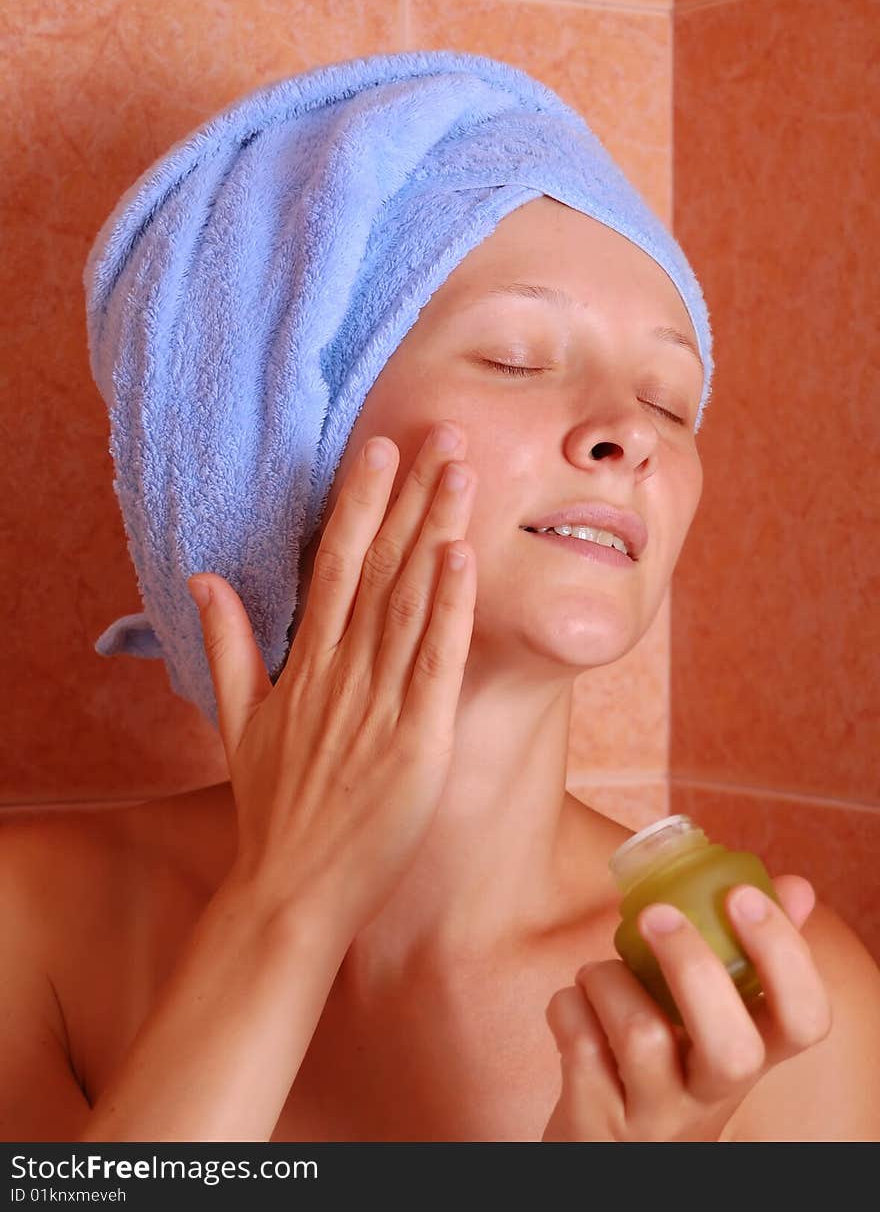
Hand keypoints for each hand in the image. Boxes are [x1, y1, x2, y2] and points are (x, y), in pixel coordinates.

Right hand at [187, 422, 476, 944]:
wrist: (290, 892)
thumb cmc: (273, 810)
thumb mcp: (238, 721)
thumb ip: (227, 645)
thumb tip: (204, 578)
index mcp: (306, 665)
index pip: (334, 564)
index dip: (359, 503)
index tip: (380, 448)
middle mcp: (341, 673)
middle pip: (379, 567)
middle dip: (410, 496)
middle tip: (440, 431)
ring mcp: (378, 706)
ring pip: (409, 602)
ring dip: (434, 532)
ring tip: (459, 472)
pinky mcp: (415, 742)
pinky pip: (434, 664)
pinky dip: (447, 610)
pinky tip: (461, 559)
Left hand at [542, 875, 831, 1140]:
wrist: (607, 1158)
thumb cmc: (664, 1074)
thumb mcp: (713, 1031)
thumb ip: (746, 961)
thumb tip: (795, 886)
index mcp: (751, 1059)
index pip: (804, 1020)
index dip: (784, 955)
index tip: (742, 896)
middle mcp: (711, 1097)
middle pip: (730, 1047)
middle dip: (693, 966)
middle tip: (658, 915)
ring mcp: (654, 1115)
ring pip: (641, 1033)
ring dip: (608, 978)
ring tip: (599, 977)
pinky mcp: (595, 1121)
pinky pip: (580, 1043)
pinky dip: (568, 1005)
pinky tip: (574, 1009)